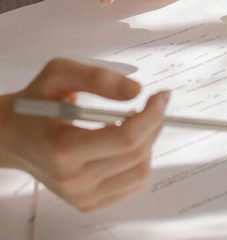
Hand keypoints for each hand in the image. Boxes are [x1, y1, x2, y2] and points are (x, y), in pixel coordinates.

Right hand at [0, 59, 167, 210]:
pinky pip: (130, 185)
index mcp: (65, 149)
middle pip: (136, 154)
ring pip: (139, 173)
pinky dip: (139, 161)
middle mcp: (73, 180)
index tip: (161, 94)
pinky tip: (128, 142)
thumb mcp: (59, 73)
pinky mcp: (87, 203)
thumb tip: (136, 91)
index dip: (152, 114)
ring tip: (138, 121)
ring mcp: (81, 196)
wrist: (11, 136)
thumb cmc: (35, 102)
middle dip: (154, 123)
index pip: (126, 138)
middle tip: (154, 102)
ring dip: (149, 142)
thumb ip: (98, 78)